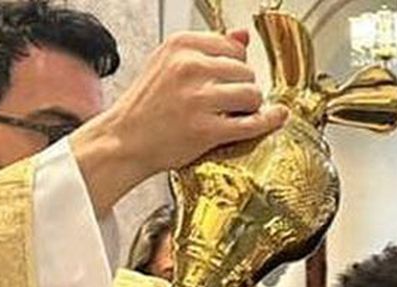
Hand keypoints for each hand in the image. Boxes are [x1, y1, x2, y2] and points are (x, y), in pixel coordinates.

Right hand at [71, 30, 288, 212]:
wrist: (124, 141)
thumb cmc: (148, 106)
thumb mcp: (169, 64)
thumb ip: (208, 49)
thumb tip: (244, 35)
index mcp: (180, 45)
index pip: (234, 47)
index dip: (236, 66)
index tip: (227, 80)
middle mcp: (188, 67)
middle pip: (247, 71)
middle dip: (243, 87)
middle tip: (227, 103)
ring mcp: (198, 99)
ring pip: (252, 95)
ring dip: (251, 107)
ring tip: (232, 114)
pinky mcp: (206, 129)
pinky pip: (253, 123)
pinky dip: (268, 122)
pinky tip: (273, 119)